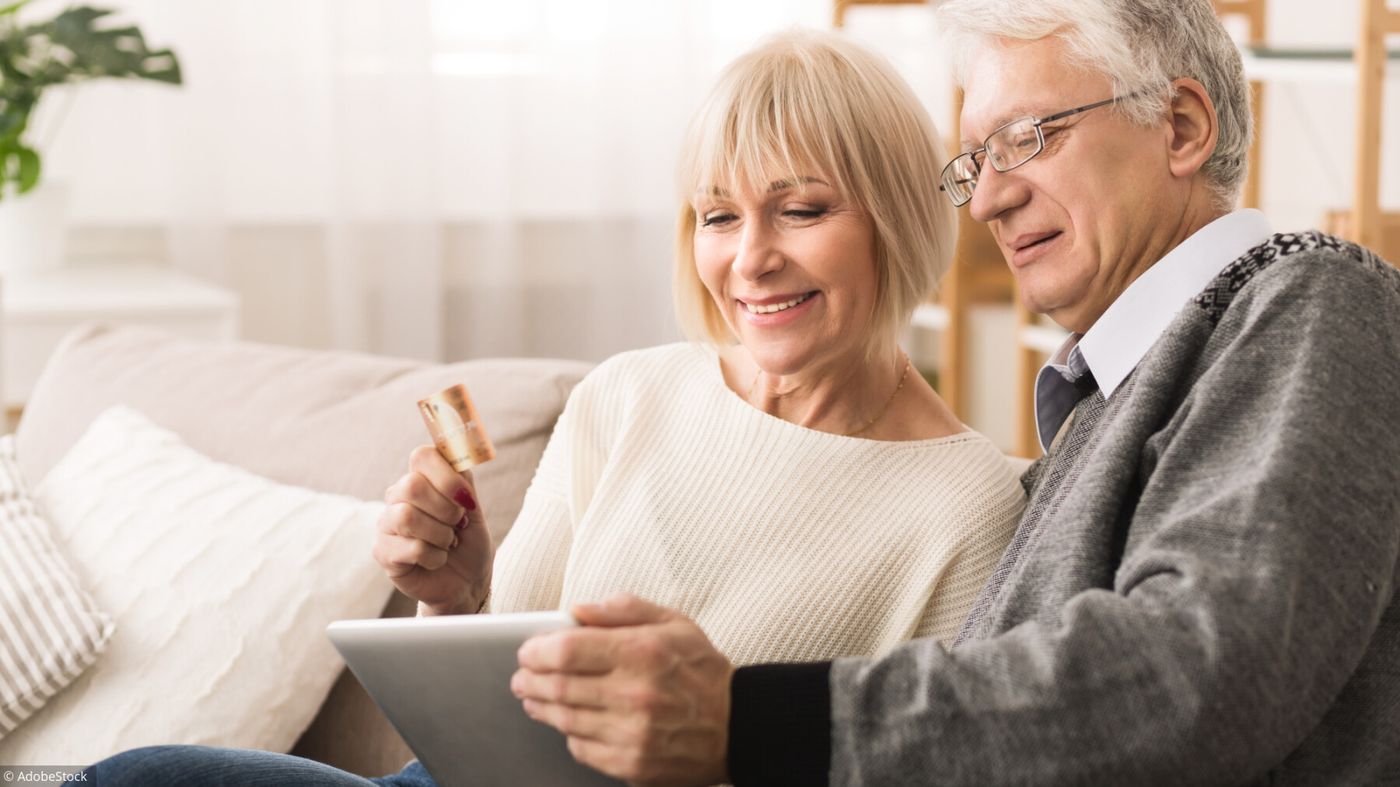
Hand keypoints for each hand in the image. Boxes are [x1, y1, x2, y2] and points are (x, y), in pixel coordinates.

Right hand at [372, 445, 491, 614]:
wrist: (467, 582)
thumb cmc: (469, 542)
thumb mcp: (474, 510)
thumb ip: (464, 482)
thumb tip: (459, 458)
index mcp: (421, 479)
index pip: (422, 456)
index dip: (447, 476)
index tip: (467, 500)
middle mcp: (398, 497)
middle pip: (411, 485)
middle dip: (446, 510)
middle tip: (458, 525)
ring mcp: (386, 524)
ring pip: (406, 516)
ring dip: (440, 535)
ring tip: (448, 544)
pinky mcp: (382, 552)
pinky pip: (410, 547)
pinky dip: (435, 557)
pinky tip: (437, 561)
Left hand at [511, 593, 733, 786]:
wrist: (740, 726)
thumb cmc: (702, 669)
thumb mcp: (674, 623)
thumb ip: (624, 610)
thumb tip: (576, 610)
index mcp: (643, 652)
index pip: (567, 650)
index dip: (537, 650)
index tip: (527, 650)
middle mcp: (636, 694)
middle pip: (558, 686)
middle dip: (530, 680)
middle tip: (521, 677)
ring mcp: (633, 733)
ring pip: (564, 719)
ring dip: (541, 707)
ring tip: (534, 698)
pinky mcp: (632, 763)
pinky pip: (581, 749)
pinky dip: (569, 733)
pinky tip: (569, 722)